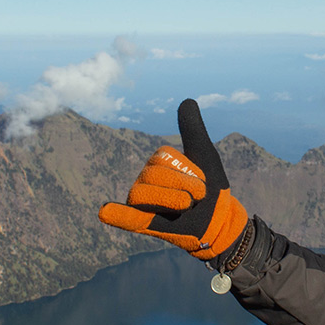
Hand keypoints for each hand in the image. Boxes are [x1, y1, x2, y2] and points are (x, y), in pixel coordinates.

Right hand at [98, 99, 248, 260]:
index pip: (163, 158)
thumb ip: (193, 129)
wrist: (220, 222)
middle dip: (183, 185)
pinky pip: (127, 217)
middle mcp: (144, 181)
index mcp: (157, 164)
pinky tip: (105, 211)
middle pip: (153, 174)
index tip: (201, 180)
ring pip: (143, 193)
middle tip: (196, 198)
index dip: (187, 170)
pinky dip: (116, 214)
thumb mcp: (205, 154)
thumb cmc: (210, 188)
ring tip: (186, 209)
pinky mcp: (143, 224)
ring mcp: (142, 203)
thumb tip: (186, 99)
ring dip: (172, 200)